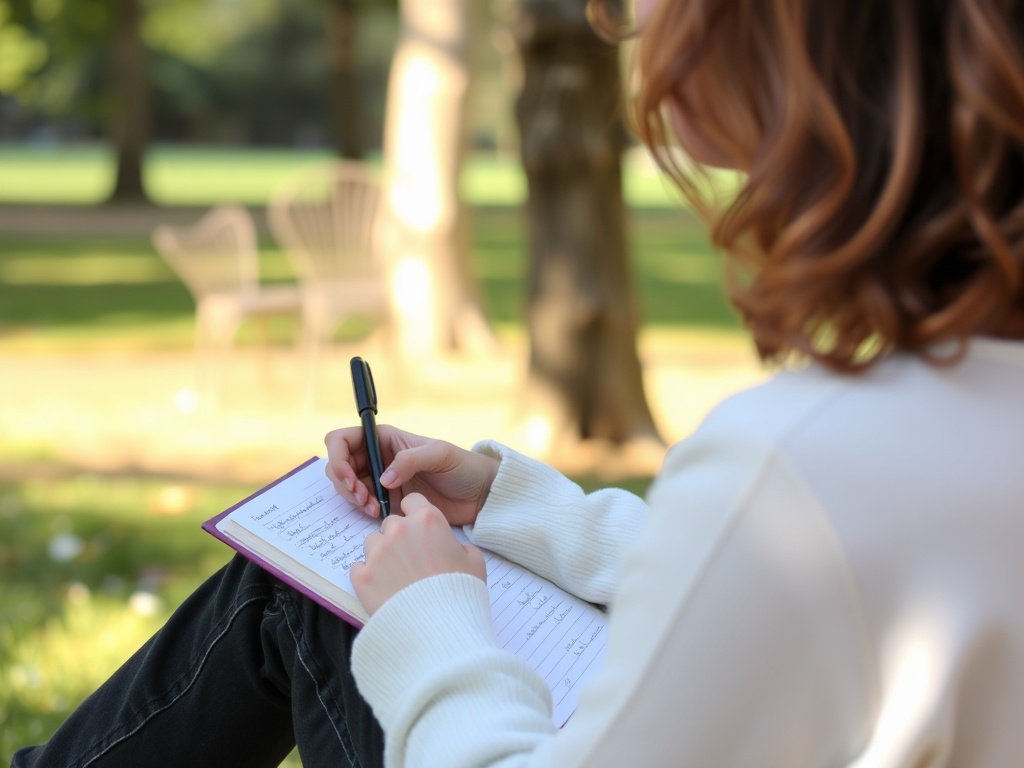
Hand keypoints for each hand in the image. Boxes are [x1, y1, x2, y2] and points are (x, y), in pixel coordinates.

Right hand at [324, 424, 498, 524]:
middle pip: (339, 465)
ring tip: (373, 509)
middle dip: (344, 482)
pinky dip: (362, 509)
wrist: (478, 495)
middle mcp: (378, 456)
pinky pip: (361, 504)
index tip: (351, 478)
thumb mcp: (439, 454)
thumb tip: (383, 479)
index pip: (343, 439)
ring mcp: (380, 479)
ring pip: (347, 486)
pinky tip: (378, 514)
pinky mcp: (387, 501)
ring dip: (352, 498)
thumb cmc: (463, 467)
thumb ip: (410, 460)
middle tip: (362, 498)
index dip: (338, 457)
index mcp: (385, 438)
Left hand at [350, 493, 486, 615]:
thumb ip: (460, 545)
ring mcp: (377, 552)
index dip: (415, 514)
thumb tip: (453, 548)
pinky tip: (384, 589)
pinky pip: (359, 567)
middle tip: (411, 560)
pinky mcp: (362, 576)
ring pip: (372, 542)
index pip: (412, 501)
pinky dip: (368, 576)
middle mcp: (398, 529)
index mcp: (427, 519)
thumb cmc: (460, 592)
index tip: (418, 529)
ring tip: (396, 576)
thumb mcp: (475, 561)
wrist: (440, 628)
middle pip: (390, 523)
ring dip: (381, 554)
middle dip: (399, 537)